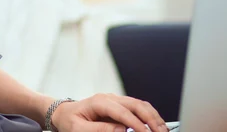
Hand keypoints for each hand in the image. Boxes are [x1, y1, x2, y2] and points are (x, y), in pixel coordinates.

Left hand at [51, 93, 167, 131]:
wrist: (64, 114)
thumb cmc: (69, 121)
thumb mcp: (79, 129)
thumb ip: (100, 129)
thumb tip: (122, 129)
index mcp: (99, 102)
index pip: (122, 111)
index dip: (136, 123)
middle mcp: (109, 98)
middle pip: (136, 104)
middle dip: (151, 119)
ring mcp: (115, 101)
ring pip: (140, 104)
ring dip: (153, 117)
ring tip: (162, 130)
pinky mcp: (119, 106)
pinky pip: (137, 108)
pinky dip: (149, 116)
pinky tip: (156, 125)